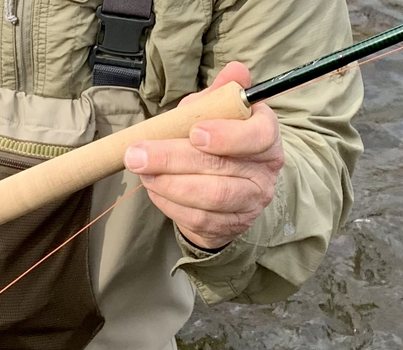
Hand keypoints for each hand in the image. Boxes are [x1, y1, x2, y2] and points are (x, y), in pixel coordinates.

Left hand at [124, 61, 284, 250]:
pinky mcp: (229, 226)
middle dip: (173, 159)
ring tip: (141, 170)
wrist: (226, 190)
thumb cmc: (217, 142)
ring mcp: (249, 202)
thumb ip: (220, 94)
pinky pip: (197, 217)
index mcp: (266, 137)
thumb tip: (235, 70)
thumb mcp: (217, 113)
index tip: (195, 132)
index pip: (258, 136)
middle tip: (136, 153)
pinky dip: (168, 203)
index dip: (227, 136)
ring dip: (168, 183)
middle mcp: (264, 172)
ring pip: (209, 196)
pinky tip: (153, 188)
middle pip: (221, 168)